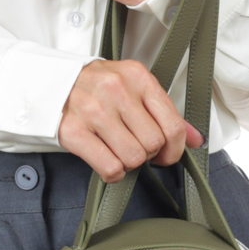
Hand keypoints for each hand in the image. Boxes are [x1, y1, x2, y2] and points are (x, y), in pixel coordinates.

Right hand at [58, 59, 204, 182]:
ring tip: (118, 150)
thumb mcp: (133, 88)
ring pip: (133, 158)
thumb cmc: (97, 87)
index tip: (167, 154)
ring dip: (129, 163)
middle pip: (153, 144)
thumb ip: (166, 112)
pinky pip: (110, 168)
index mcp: (137, 77)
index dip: (175, 148)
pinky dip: (112, 172)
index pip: (172, 124)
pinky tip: (107, 160)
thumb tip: (197, 140)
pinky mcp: (74, 132)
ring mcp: (93, 111)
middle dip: (148, 154)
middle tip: (135, 148)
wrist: (51, 82)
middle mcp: (116, 90)